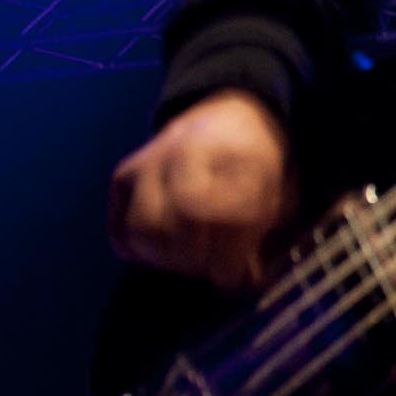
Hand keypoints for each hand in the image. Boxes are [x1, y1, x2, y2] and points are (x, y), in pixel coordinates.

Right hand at [110, 90, 297, 289]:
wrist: (228, 115)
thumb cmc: (255, 162)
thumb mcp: (275, 189)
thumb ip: (260, 232)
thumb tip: (243, 280)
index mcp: (228, 150)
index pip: (212, 213)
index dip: (223, 255)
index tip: (235, 275)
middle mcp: (181, 150)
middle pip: (172, 224)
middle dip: (196, 259)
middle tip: (212, 266)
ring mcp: (147, 161)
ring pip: (142, 229)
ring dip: (166, 258)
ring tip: (191, 259)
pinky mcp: (124, 175)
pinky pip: (119, 229)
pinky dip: (138, 250)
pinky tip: (167, 248)